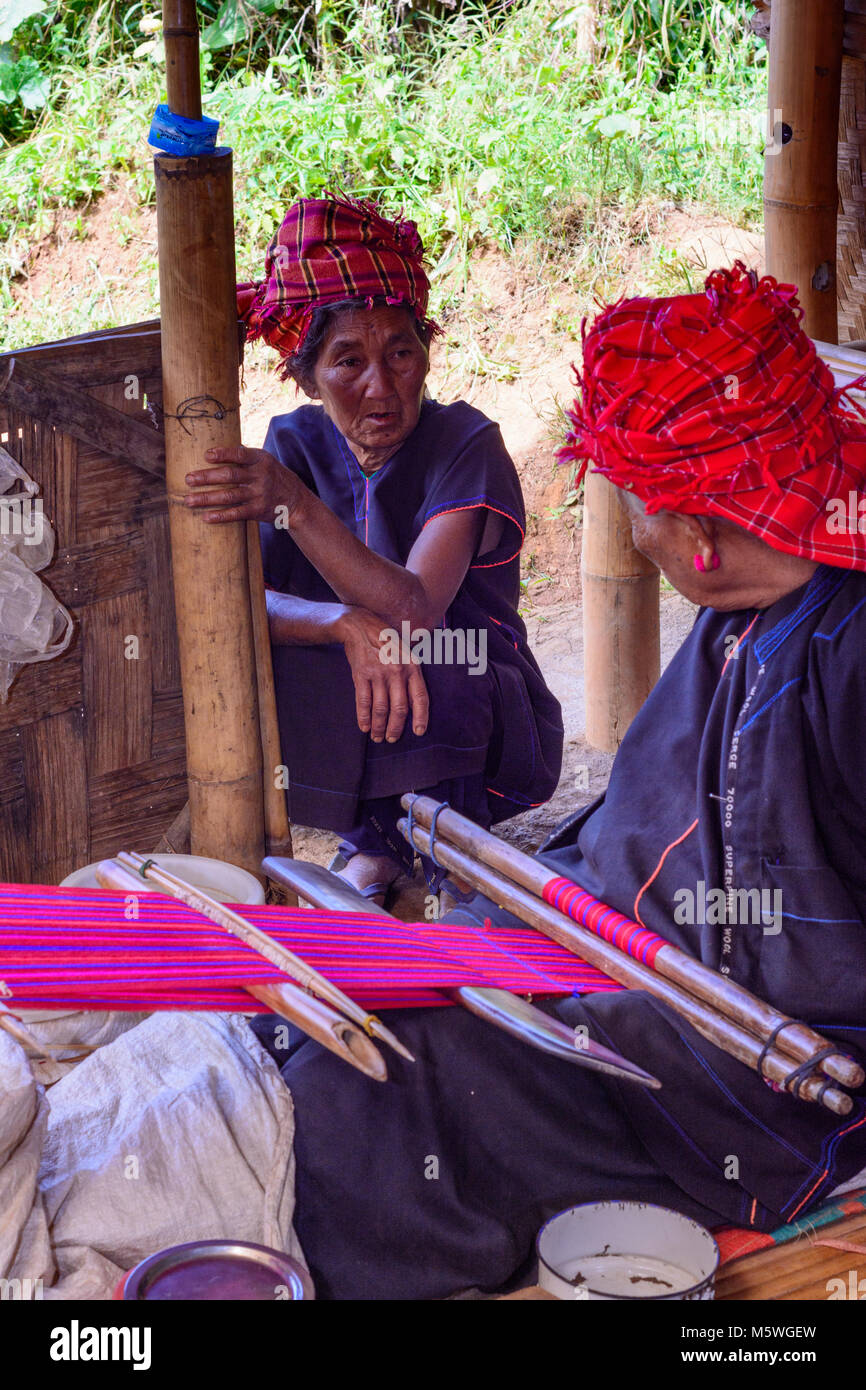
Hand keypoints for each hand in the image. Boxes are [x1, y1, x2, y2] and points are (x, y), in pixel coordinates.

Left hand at [183, 446, 303, 523]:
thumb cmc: (273, 476)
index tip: (206, 455)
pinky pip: (236, 513)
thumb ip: (244, 456)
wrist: (296, 500)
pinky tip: (206, 516)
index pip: (240, 455)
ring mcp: (259, 494)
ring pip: (229, 496)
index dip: (223, 454)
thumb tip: (216, 449)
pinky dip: (220, 516)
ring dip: (207, 498)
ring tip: (189, 500)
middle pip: (230, 476)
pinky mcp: (258, 511)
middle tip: (188, 479)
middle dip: (207, 477)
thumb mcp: (265, 461)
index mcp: (260, 460)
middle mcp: (260, 476)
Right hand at [336, 607, 428, 742]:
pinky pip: (363, 702)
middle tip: (392, 739)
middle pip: (399, 709)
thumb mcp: (406, 652)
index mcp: (412, 666)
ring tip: (378, 737)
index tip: (419, 732)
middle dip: (396, 728)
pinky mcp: (361, 675)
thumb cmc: (386, 640)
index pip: (420, 698)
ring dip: (379, 726)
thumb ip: (410, 674)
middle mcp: (397, 672)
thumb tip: (413, 702)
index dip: (421, 717)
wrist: (360, 625)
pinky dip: (363, 717)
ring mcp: (378, 674)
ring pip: (381, 709)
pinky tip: (364, 727)